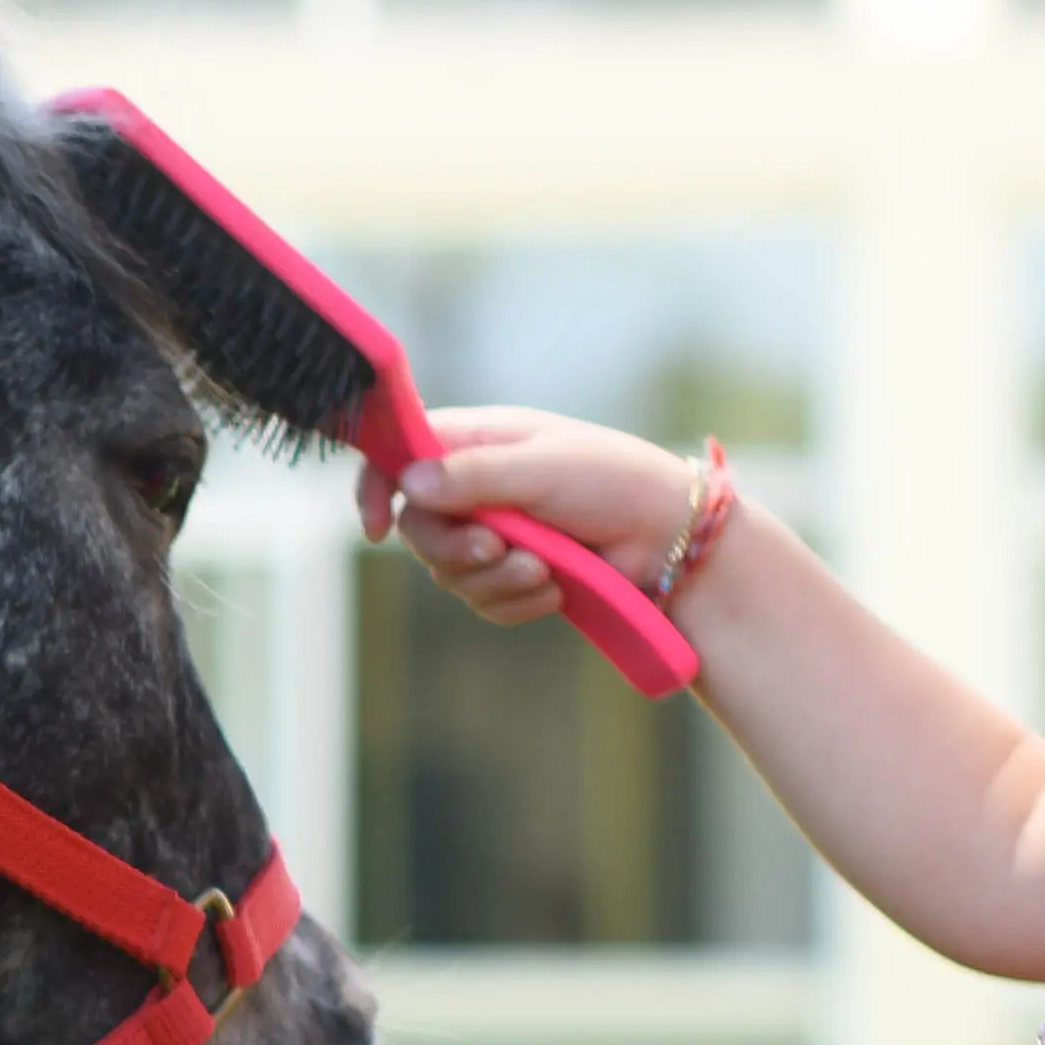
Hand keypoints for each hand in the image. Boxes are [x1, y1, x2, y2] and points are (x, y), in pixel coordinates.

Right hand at [384, 407, 696, 633]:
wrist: (671, 539)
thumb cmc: (614, 483)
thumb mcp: (541, 468)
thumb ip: (472, 475)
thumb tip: (408, 483)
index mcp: (480, 443)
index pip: (402, 454)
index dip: (377, 486)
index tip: (373, 526)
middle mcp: (479, 488)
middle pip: (418, 527)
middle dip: (452, 547)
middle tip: (495, 546)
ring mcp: (496, 533)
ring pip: (449, 571)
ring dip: (493, 578)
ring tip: (542, 570)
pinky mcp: (515, 576)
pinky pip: (483, 601)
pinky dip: (515, 601)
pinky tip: (553, 589)